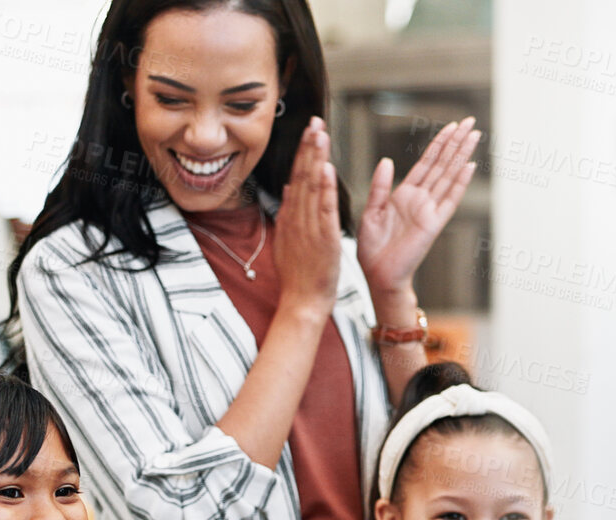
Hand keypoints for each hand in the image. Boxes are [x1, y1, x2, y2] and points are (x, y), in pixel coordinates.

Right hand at [275, 118, 341, 313]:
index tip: (310, 130)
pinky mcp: (324, 240)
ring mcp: (309, 227)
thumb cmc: (297, 275)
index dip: (304, 152)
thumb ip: (288, 212)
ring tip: (321, 134)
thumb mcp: (287, 239)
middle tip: (316, 121)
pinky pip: (325, 211)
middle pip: (303, 175)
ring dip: (317, 159)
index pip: (297, 176)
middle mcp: (298, 218)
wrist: (301, 302)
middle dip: (310, 146)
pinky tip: (328, 170)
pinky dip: (326, 189)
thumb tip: (289, 187)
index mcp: (292, 216)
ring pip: (313, 187)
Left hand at [356, 117, 480, 300]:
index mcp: (405, 195)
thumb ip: (379, 186)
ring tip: (474, 136)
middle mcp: (421, 199)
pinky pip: (449, 199)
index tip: (451, 126)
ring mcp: (429, 210)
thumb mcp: (370, 211)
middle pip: (442, 164)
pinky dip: (460, 182)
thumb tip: (387, 161)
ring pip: (449, 176)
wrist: (378, 276)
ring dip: (461, 155)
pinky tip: (469, 166)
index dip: (439, 144)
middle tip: (470, 122)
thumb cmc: (373, 249)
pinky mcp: (433, 223)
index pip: (426, 163)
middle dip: (456, 142)